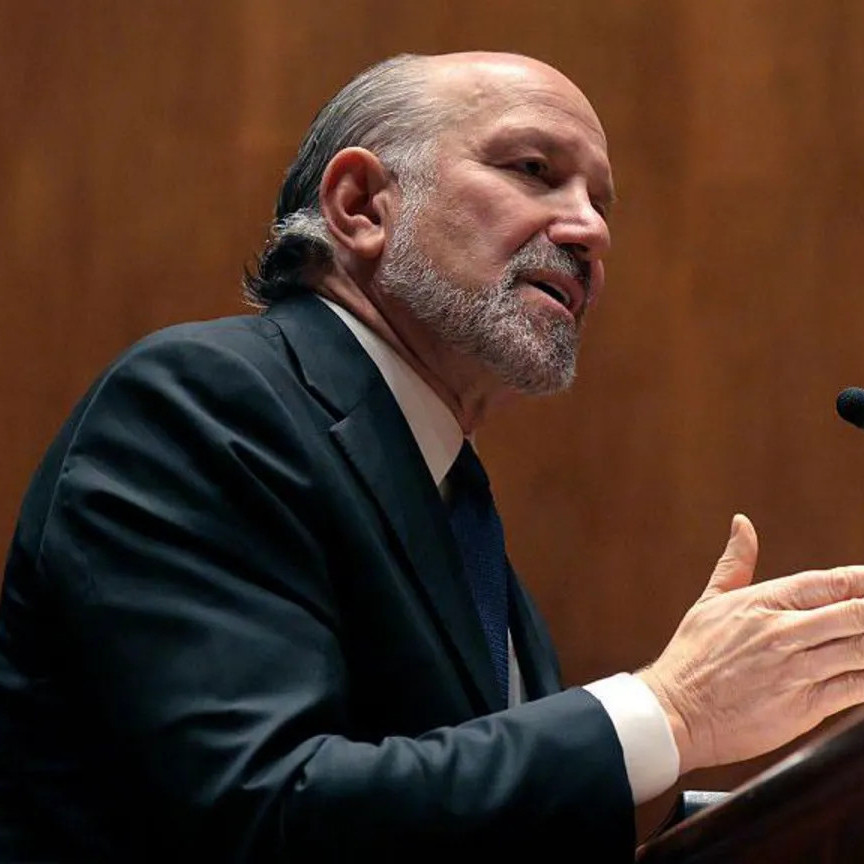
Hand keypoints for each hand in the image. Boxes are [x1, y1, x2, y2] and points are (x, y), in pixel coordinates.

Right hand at [637, 514, 863, 773]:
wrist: (676, 712)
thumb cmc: (692, 656)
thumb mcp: (709, 602)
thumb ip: (735, 563)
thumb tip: (742, 523)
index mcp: (761, 602)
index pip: (828, 581)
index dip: (861, 579)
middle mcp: (781, 632)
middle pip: (854, 612)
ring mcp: (795, 669)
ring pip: (860, 650)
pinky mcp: (804, 706)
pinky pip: (855, 689)